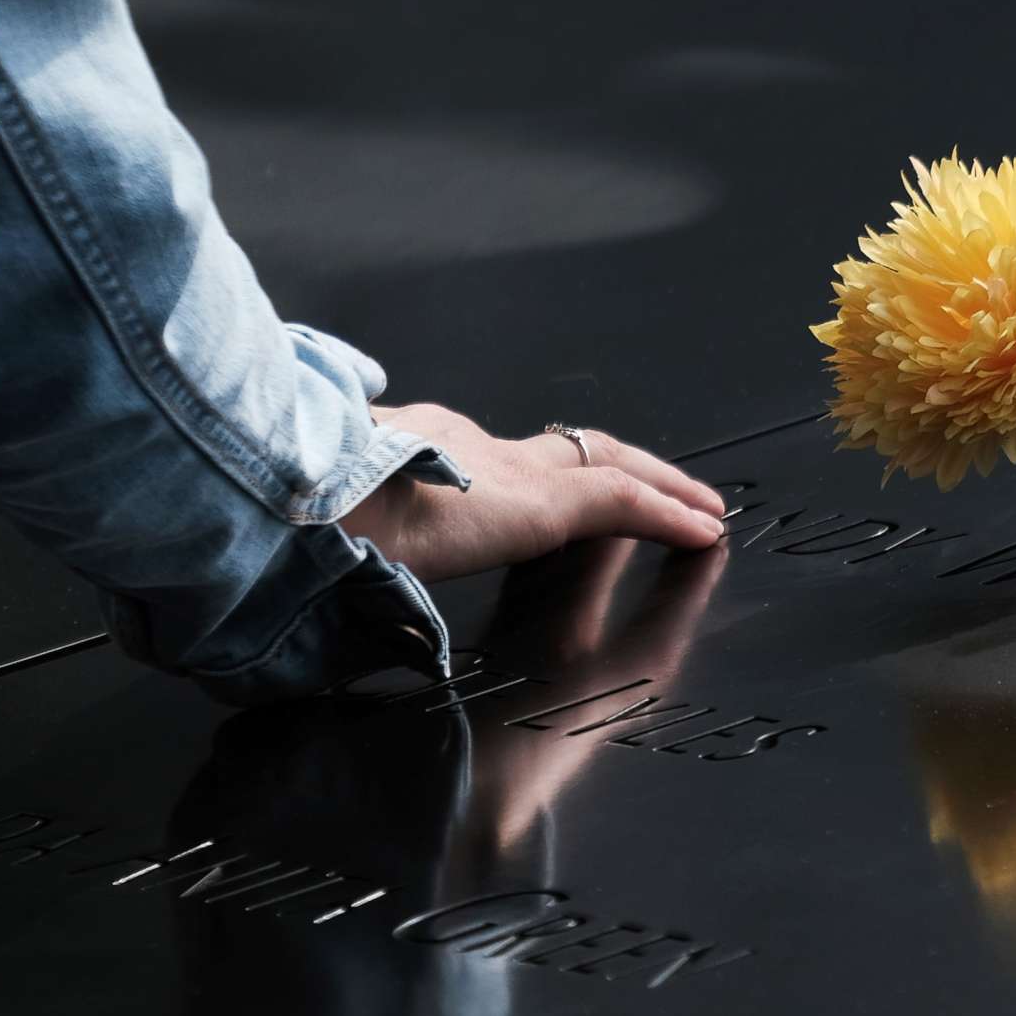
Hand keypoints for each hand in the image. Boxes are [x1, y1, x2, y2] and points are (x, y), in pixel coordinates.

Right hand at [341, 404, 727, 582]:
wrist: (312, 512)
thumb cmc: (313, 534)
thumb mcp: (346, 535)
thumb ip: (361, 544)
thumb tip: (330, 563)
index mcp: (426, 462)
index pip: (503, 461)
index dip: (547, 473)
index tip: (569, 490)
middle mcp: (475, 453)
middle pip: (569, 452)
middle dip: (622, 466)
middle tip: (667, 488)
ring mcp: (509, 469)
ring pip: (608, 468)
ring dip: (663, 487)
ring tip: (704, 509)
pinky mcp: (541, 501)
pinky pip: (624, 502)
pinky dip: (666, 515)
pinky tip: (703, 532)